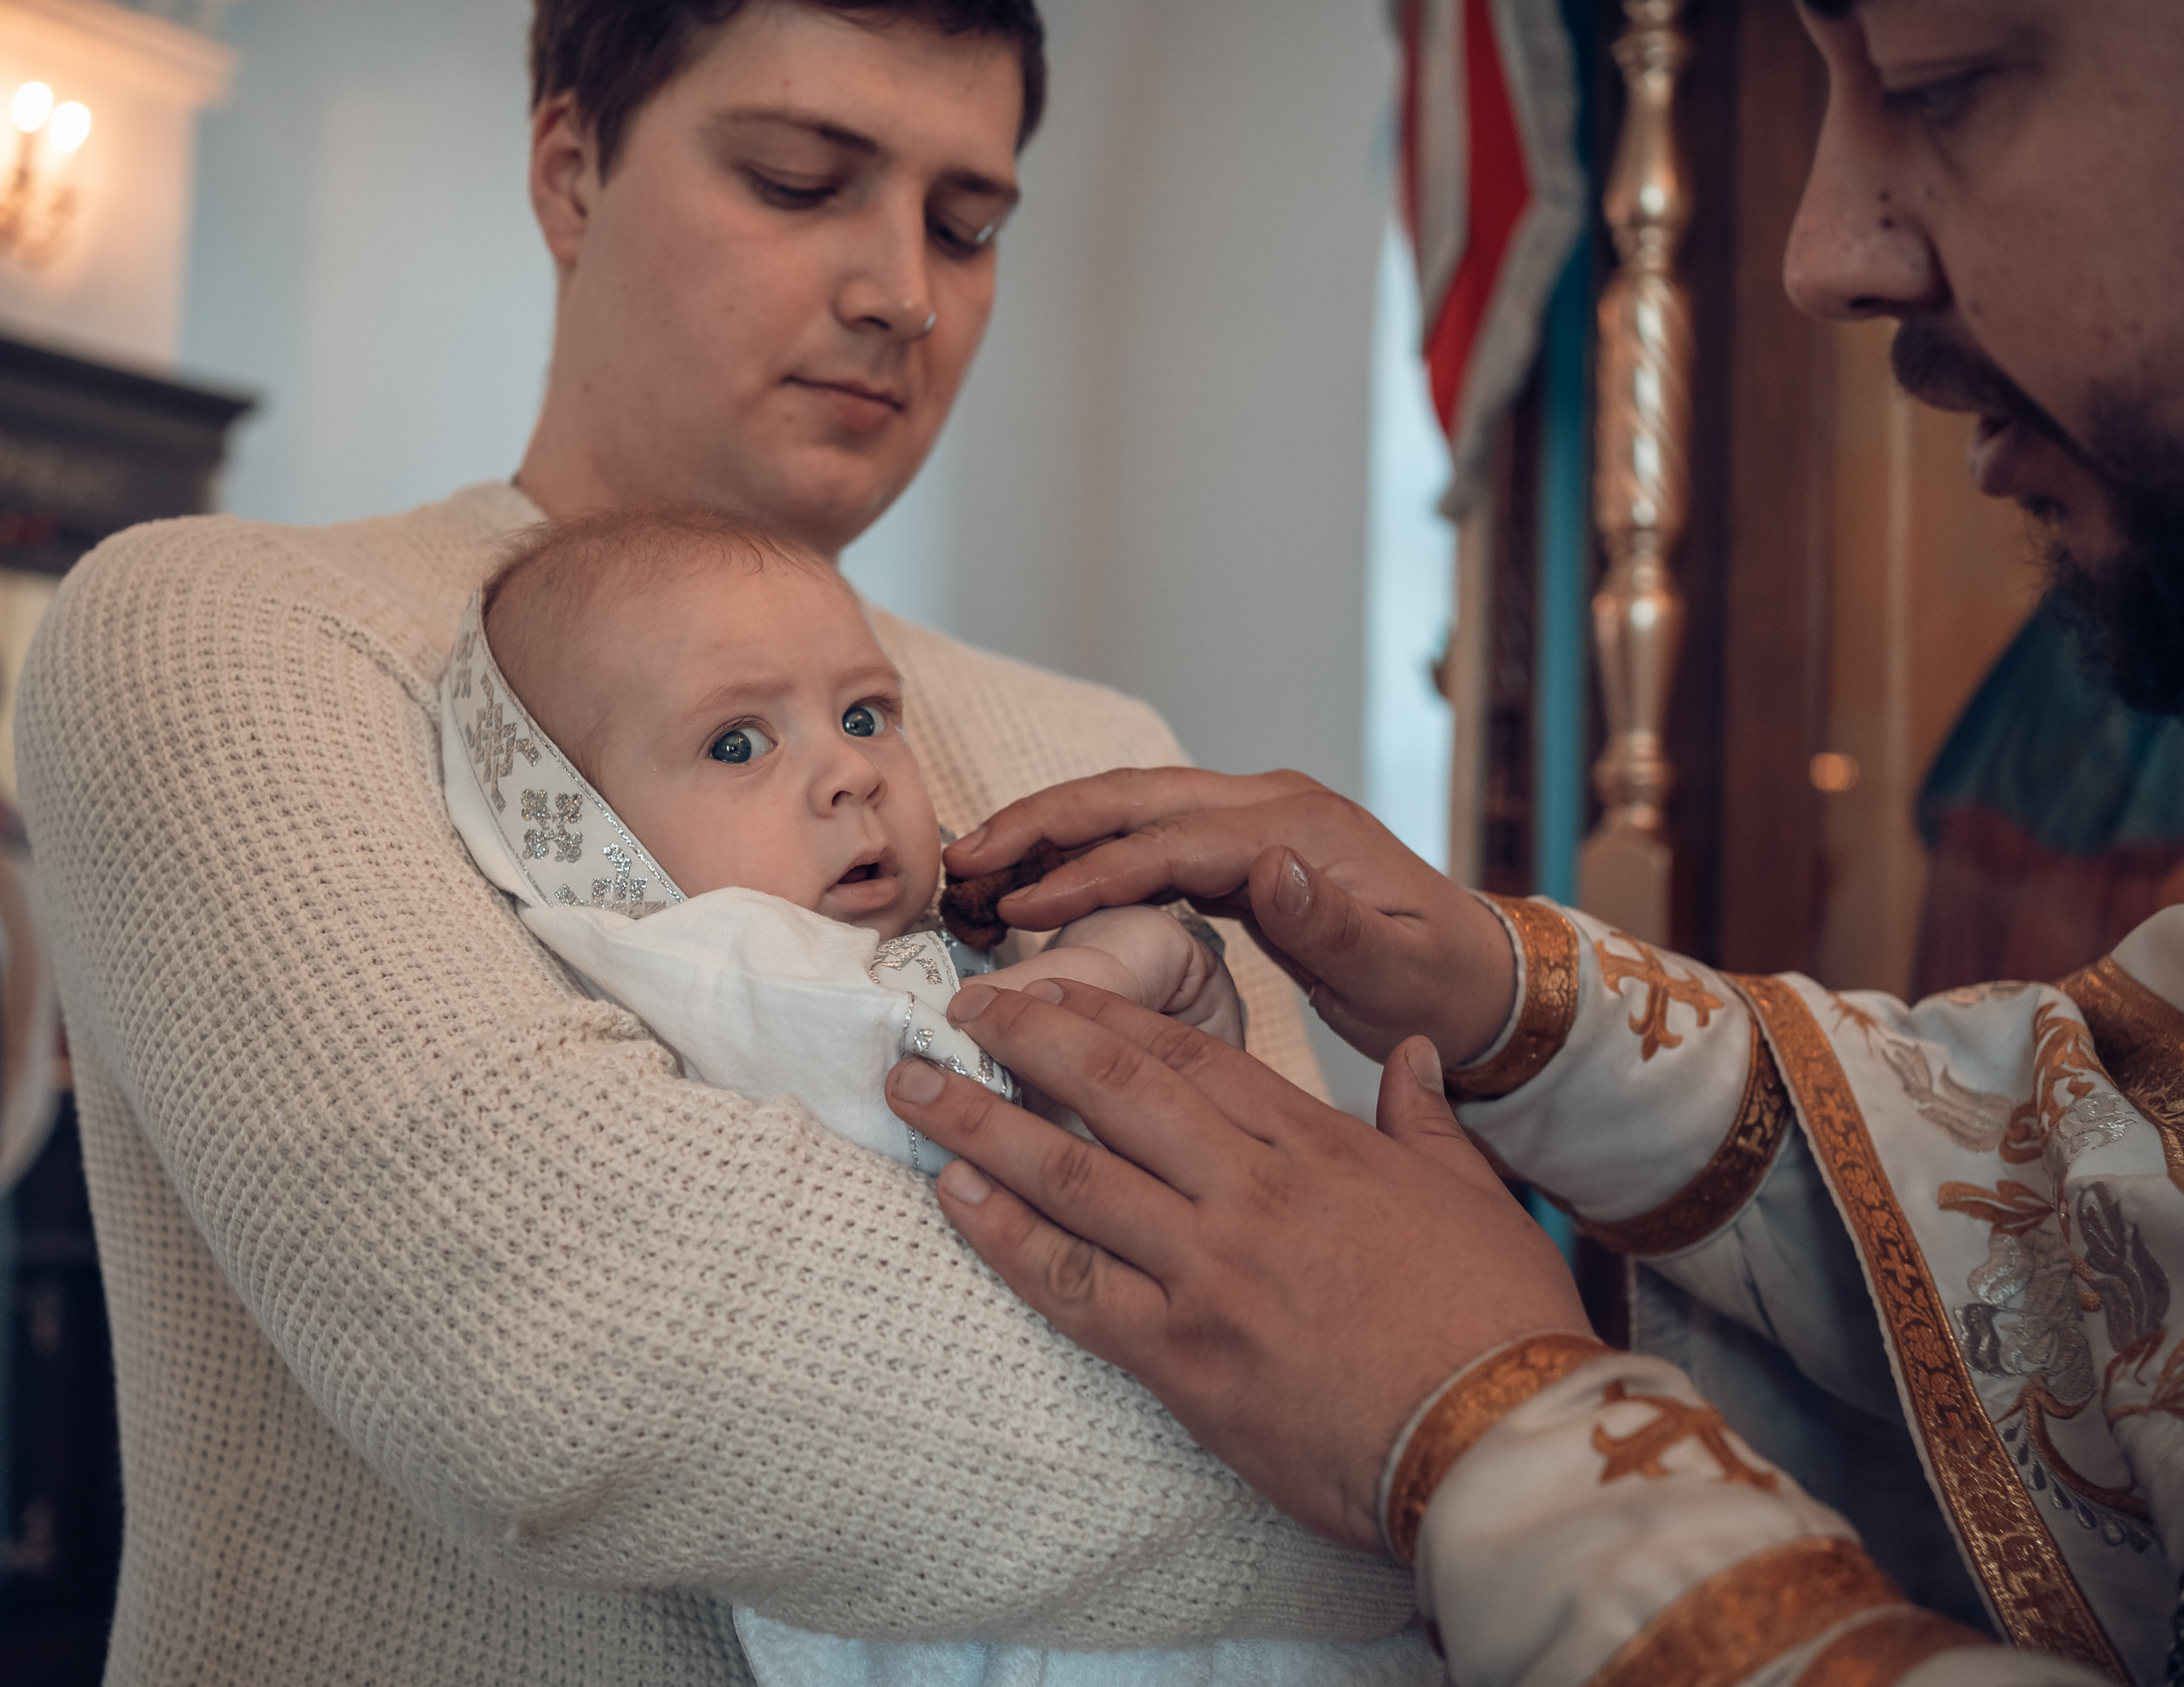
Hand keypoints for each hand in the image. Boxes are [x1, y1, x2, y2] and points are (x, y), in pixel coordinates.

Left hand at [887, 980, 1588, 1553]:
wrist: (1498, 1440)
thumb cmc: (1496, 1318)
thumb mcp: (1473, 1194)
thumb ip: (1427, 1118)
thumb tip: (1415, 1054)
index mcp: (1316, 1145)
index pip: (1191, 1058)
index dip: (1109, 1015)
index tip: (1051, 987)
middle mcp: (1250, 1192)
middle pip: (1115, 1091)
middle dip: (1027, 1039)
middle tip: (959, 1009)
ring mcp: (1210, 1271)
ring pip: (1073, 1176)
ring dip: (982, 1124)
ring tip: (914, 1086)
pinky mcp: (1184, 1357)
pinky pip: (1073, 1286)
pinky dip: (1006, 1237)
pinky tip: (954, 1194)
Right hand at [944, 768, 1516, 1067]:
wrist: (1480, 978)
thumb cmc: (1441, 983)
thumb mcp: (1396, 969)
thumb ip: (1331, 923)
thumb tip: (1270, 867)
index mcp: (1298, 830)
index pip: (1171, 839)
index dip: (1091, 870)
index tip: (1021, 907)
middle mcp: (1270, 809)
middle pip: (1134, 796)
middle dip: (1043, 822)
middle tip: (963, 858)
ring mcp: (1254, 824)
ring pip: (1131, 809)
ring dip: (1053, 831)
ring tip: (976, 866)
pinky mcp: (1242, 852)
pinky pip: (1148, 838)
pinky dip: (1087, 855)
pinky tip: (1039, 885)